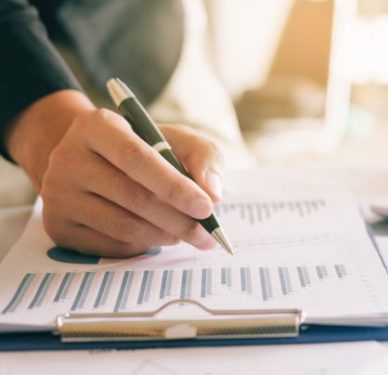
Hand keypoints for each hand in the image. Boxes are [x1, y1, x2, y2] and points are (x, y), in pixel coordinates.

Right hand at [6, 91, 224, 256]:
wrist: (90, 161)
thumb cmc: (143, 149)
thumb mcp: (175, 139)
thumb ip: (203, 157)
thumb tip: (214, 193)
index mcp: (96, 126)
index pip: (137, 159)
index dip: (175, 186)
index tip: (207, 207)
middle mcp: (68, 158)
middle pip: (133, 197)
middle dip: (179, 220)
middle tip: (207, 233)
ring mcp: (57, 194)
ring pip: (123, 227)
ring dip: (164, 236)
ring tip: (186, 234)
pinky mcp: (58, 225)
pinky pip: (110, 245)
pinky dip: (143, 245)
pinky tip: (157, 235)